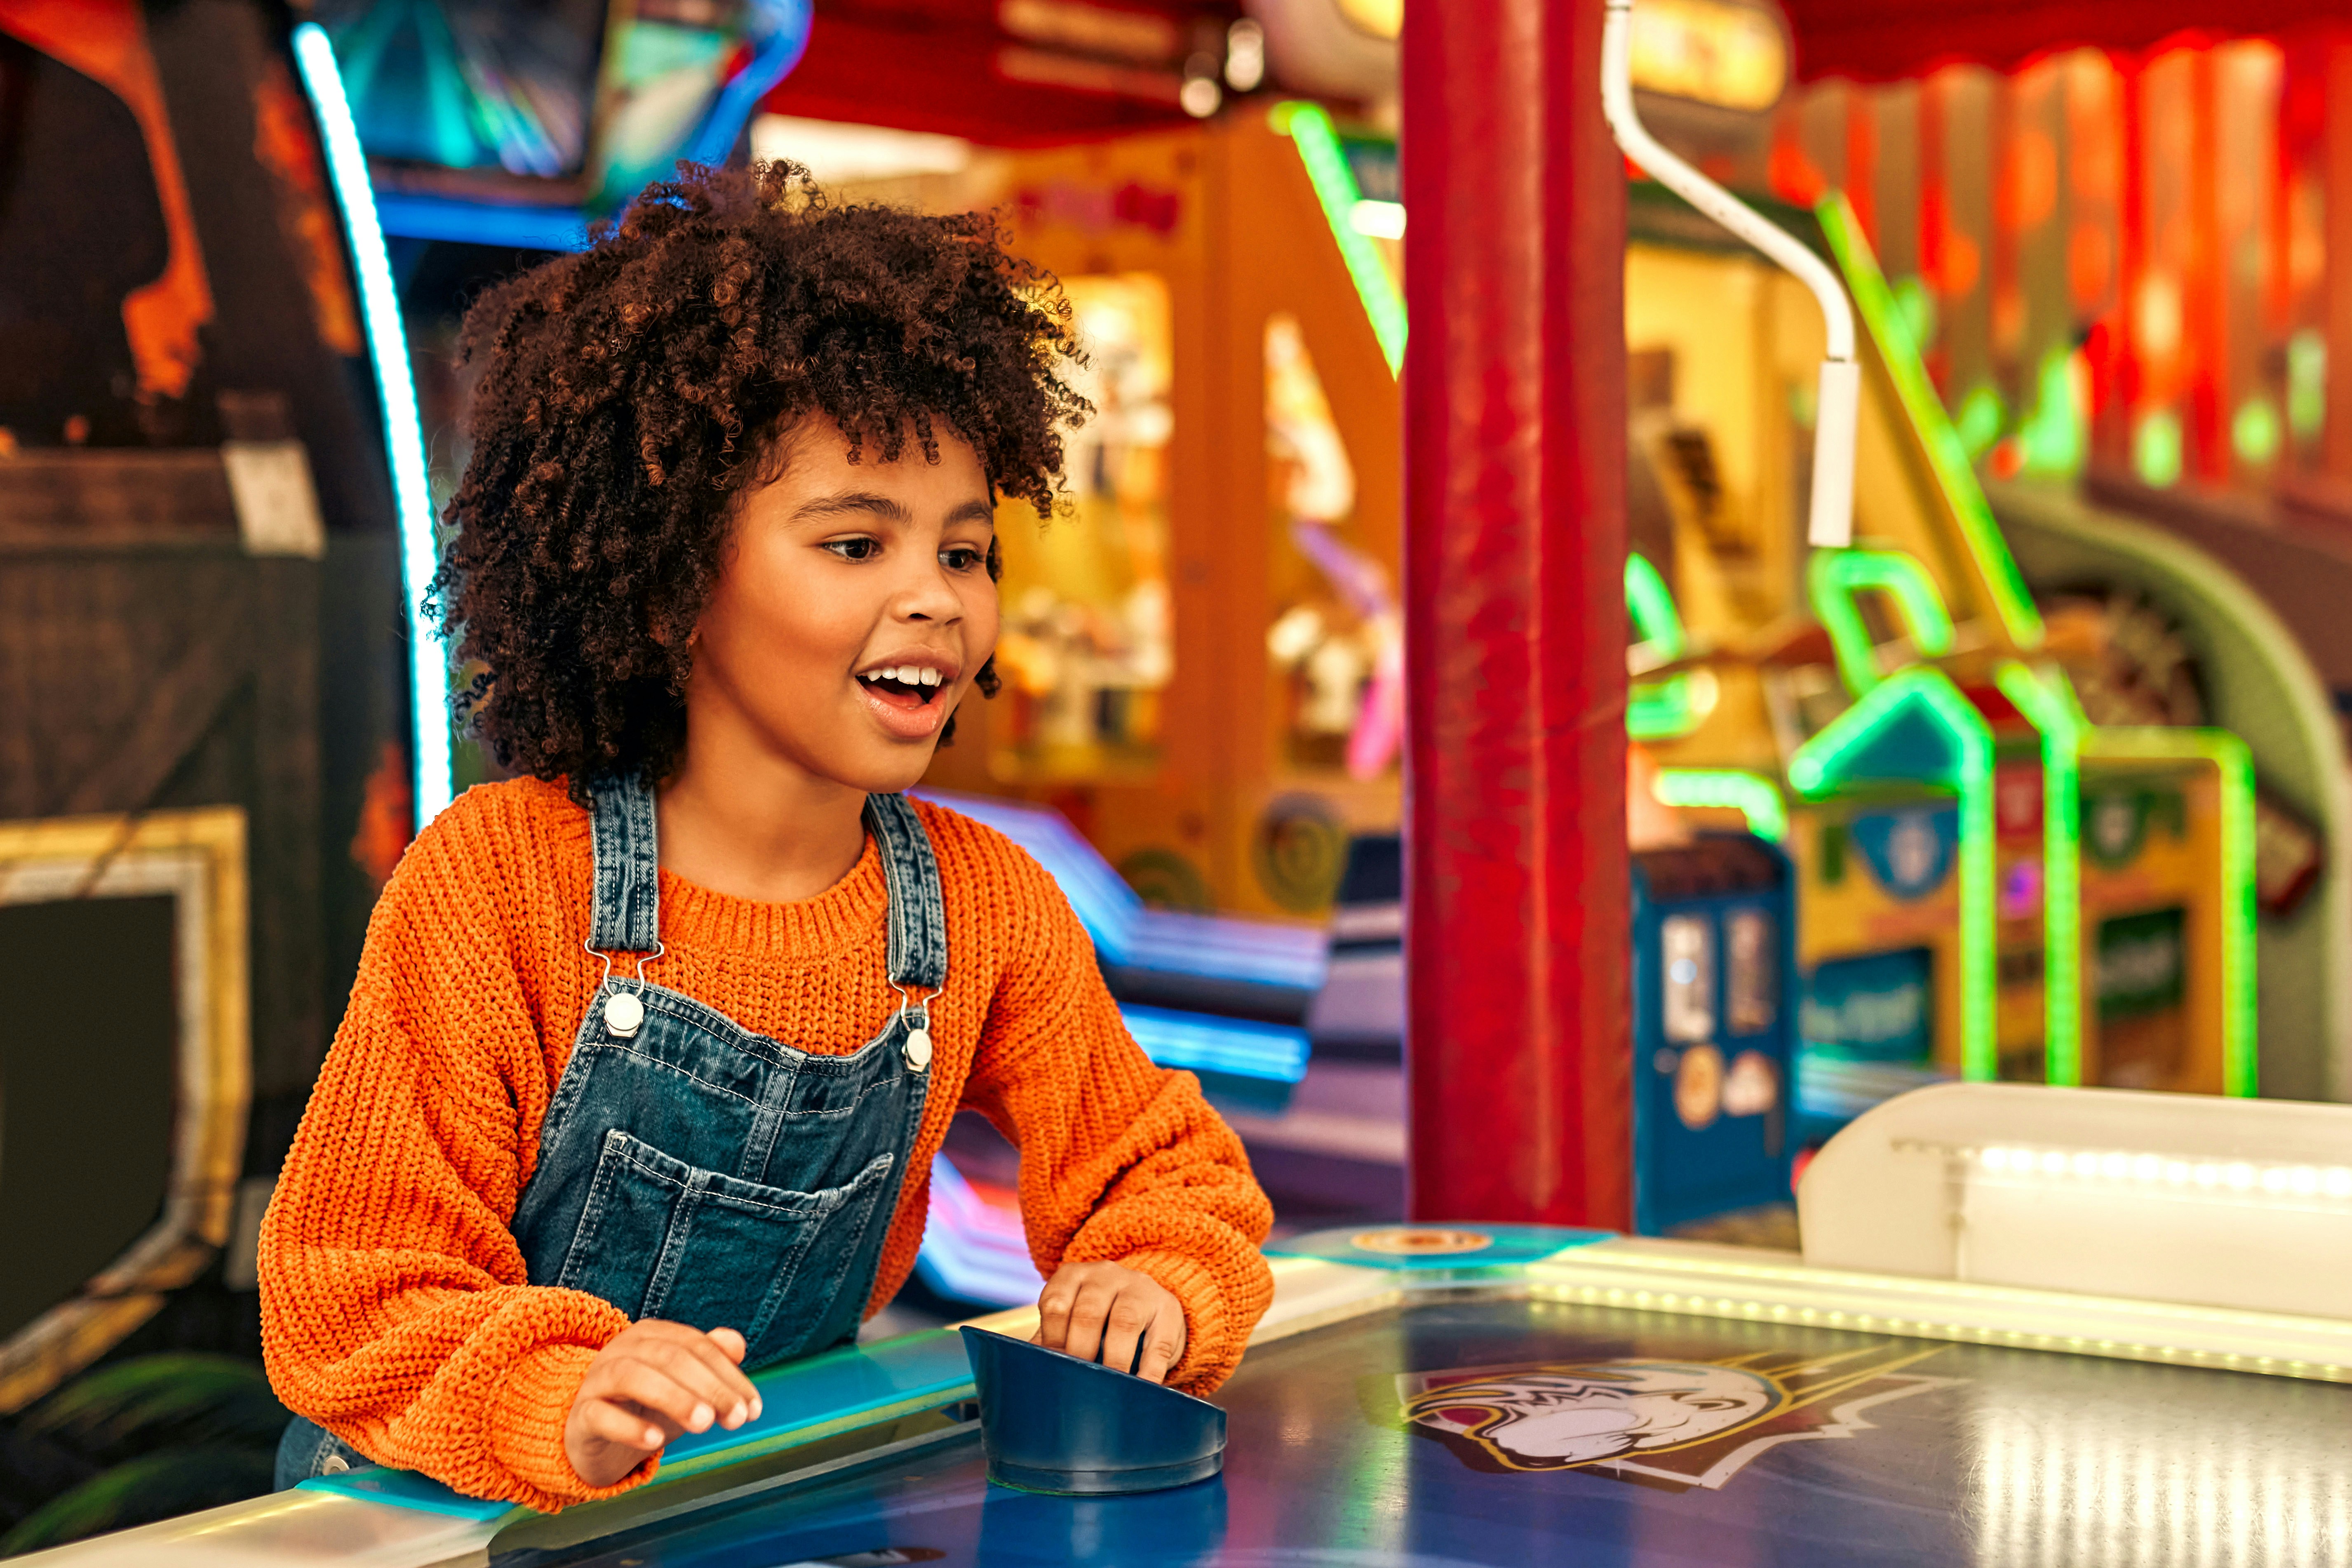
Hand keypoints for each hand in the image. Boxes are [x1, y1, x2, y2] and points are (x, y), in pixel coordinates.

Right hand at [563, 1322, 761, 1488]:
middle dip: (709, 1386)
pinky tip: (655, 1442)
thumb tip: (737, 1343)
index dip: (729, 1376)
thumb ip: (711, 1360)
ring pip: (632, 1377)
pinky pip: (600, 1415)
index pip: (696, 1347)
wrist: (596, 1439)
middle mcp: (622, 1350)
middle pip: (669, 1357)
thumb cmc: (647, 1406)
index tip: (753, 1409)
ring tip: (704, 1424)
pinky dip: (628, 1427)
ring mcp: (597, 1380)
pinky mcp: (581, 1415)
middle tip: (736, 1418)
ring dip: (674, 1398)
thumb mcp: (685, 1385)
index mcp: (652, 1335)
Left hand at [1034, 1261, 1186, 1383]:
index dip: (1052, 1339)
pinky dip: (1148, 1371)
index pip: (1056, 1303)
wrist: (1149, 1302)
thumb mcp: (1073, 1316)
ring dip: (1114, 1359)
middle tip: (1077, 1382)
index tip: (1053, 1368)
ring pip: (1123, 1321)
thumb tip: (1028, 1369)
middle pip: (1088, 1312)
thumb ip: (1051, 1338)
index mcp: (1074, 1275)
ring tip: (1109, 1387)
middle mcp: (1105, 1275)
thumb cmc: (1099, 1317)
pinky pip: (1158, 1343)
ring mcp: (1139, 1289)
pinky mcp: (1167, 1310)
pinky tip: (1141, 1389)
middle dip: (1080, 1351)